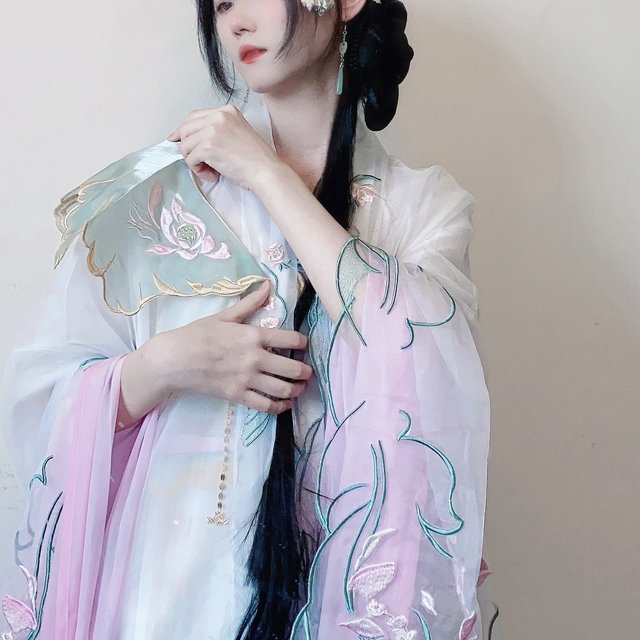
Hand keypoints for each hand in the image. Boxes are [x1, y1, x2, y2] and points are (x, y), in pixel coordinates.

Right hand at [149, 281, 311, 414]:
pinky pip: (265, 405)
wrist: (173, 359)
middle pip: (292, 368)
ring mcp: (246, 379)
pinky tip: (284, 404)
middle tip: (308, 372)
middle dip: (305, 372)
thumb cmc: (197, 334)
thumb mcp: (224, 315)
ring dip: (296, 390)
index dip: (303, 343)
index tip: (305, 345)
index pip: (290, 339)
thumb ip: (249, 303)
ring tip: (299, 388)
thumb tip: (267, 285)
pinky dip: (279, 407)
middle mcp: (254, 358)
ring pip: (282, 389)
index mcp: (252, 335)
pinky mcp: (237, 396)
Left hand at [167, 105, 280, 190]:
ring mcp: (212, 130)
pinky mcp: (208, 146)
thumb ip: (216, 130)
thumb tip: (190, 138)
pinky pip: (190, 158)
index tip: (176, 139)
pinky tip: (211, 174)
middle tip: (195, 160)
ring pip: (185, 145)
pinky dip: (197, 170)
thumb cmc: (255, 159)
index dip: (183, 129)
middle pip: (185, 128)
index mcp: (226, 111)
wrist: (265, 171)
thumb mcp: (237, 133)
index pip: (194, 116)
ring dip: (193, 161)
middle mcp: (218, 116)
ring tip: (208, 169)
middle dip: (185, 147)